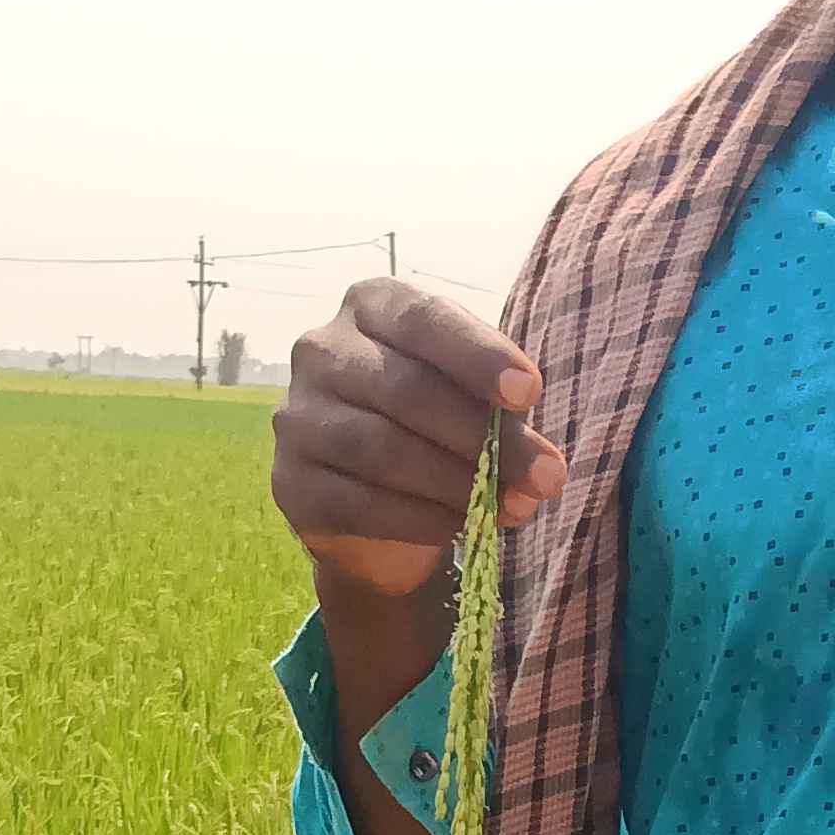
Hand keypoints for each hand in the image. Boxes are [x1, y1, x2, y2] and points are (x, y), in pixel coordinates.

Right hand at [271, 281, 567, 608]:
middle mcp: (321, 349)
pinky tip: (459, 528)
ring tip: (508, 509)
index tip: (530, 393)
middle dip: (482, 438)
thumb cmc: (436, 425)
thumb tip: (538, 470)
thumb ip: (503, 418)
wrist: (377, 504)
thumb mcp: (475, 401)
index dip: (478, 357)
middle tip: (545, 477)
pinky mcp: (290, 482)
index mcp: (371, 306)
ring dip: (456, 485)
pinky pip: (358, 503)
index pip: (423, 320)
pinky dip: (418, 520)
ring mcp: (296, 416)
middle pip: (404, 389)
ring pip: (381, 450)